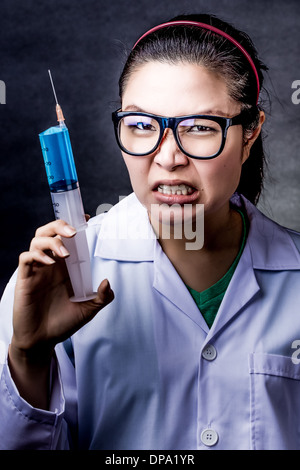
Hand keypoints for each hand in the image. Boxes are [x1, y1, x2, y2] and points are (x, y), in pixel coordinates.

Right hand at [9, 219, 113, 407]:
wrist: (43, 340)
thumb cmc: (63, 322)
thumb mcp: (88, 310)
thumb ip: (102, 298)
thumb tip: (107, 282)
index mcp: (65, 266)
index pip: (66, 238)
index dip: (72, 225)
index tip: (84, 219)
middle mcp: (51, 263)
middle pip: (49, 232)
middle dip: (59, 225)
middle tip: (72, 232)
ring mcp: (37, 270)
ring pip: (36, 240)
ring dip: (51, 241)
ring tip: (64, 253)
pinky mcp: (25, 279)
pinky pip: (25, 258)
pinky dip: (37, 255)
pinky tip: (50, 263)